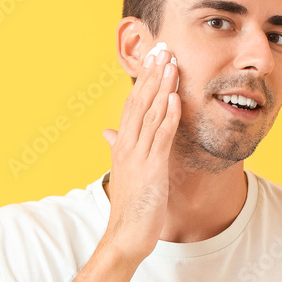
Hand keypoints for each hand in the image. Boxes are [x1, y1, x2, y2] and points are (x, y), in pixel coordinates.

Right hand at [100, 48, 179, 261]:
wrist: (126, 235)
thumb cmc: (130, 205)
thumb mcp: (126, 170)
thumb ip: (119, 147)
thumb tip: (107, 132)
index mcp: (122, 143)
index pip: (133, 102)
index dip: (145, 78)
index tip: (155, 56)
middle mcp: (127, 144)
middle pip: (139, 101)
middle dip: (152, 73)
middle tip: (163, 47)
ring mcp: (138, 155)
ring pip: (150, 114)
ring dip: (162, 87)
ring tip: (172, 64)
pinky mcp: (151, 168)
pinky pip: (160, 137)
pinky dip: (167, 117)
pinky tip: (174, 99)